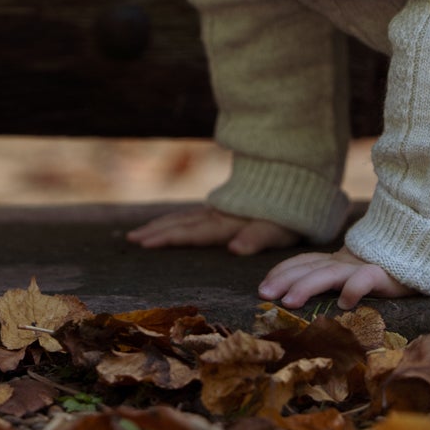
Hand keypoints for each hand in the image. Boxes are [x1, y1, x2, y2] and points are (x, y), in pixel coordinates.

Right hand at [126, 207, 300, 255]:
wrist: (298, 180)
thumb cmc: (291, 213)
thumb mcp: (279, 229)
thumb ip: (256, 238)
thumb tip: (233, 250)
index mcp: (227, 223)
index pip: (191, 233)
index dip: (168, 238)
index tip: (144, 244)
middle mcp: (219, 215)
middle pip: (181, 223)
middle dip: (156, 231)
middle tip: (131, 239)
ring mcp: (220, 209)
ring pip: (184, 217)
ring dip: (162, 224)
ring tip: (141, 232)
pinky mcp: (226, 207)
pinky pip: (193, 214)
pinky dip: (177, 219)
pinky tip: (173, 222)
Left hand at [258, 247, 412, 309]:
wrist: (419, 255)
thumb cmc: (382, 273)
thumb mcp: (350, 275)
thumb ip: (329, 281)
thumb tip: (297, 301)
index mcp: (334, 262)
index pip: (302, 262)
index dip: (281, 272)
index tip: (263, 287)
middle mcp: (343, 262)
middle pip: (308, 267)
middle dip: (284, 280)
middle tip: (265, 294)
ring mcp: (362, 266)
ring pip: (329, 273)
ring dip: (307, 285)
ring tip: (290, 301)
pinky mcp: (383, 275)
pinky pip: (366, 279)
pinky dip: (354, 289)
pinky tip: (344, 303)